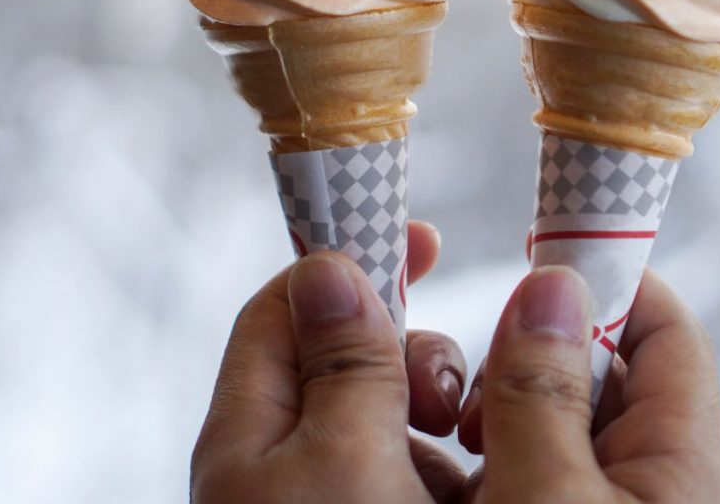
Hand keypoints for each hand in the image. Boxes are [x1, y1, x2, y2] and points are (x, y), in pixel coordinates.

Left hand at [191, 221, 466, 502]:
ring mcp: (332, 497)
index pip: (282, 311)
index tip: (422, 241)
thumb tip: (326, 264)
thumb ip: (346, 360)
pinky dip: (449, 456)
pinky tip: (473, 478)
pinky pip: (414, 464)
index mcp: (246, 441)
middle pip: (344, 355)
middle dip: (407, 348)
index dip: (344, 263)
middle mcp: (282, 466)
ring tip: (469, 439)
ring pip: (389, 410)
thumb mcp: (348, 456)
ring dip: (436, 402)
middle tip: (444, 389)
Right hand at [457, 266, 719, 502]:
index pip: (667, 333)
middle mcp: (637, 482)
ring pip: (538, 415)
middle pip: (591, 367)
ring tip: (441, 430)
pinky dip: (463, 453)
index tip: (539, 243)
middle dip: (524, 350)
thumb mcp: (550, 500)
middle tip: (469, 383)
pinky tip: (429, 465)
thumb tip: (552, 284)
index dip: (612, 277)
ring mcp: (584, 503)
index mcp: (678, 469)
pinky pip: (503, 466)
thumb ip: (543, 394)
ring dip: (484, 403)